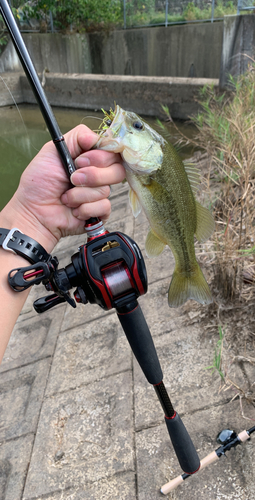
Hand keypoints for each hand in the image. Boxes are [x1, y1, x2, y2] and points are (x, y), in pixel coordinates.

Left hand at [0, 125, 124, 252]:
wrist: (34, 212)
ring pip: (106, 189)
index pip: (112, 151)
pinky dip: (85, 208)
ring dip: (80, 194)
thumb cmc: (39, 184)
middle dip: (92, 175)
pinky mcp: (99, 212)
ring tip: (66, 197)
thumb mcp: (52, 151)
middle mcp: (97, 174)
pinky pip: (104, 206)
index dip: (100, 156)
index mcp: (89, 158)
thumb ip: (77, 137)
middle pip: (117, 169)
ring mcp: (98, 193)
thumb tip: (96, 137)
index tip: (80, 161)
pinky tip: (74, 209)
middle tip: (72, 179)